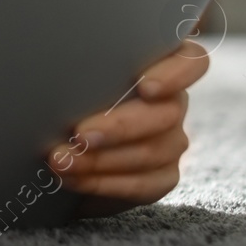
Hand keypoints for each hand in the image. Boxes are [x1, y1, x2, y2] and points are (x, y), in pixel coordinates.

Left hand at [46, 38, 209, 217]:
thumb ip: (83, 66)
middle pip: (165, 113)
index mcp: (158, 66)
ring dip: (101, 159)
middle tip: (80, 134)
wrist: (63, 147)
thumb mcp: (74, 76)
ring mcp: (171, 141)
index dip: (176, 74)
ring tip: (61, 160)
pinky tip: (73, 178)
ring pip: (152, 151)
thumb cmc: (66, 97)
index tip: (146, 87)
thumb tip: (54, 61)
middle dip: (119, 126)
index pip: (190, 62)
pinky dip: (103, 182)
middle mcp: (171, 103)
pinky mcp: (163, 176)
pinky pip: (143, 184)